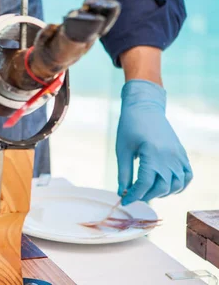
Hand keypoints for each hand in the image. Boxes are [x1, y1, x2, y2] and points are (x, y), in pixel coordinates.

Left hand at [116, 79, 192, 204]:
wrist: (145, 107)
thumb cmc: (130, 127)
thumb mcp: (122, 150)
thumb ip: (124, 173)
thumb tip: (123, 193)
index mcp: (152, 154)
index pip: (145, 184)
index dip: (135, 195)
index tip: (126, 201)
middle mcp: (169, 157)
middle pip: (162, 188)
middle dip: (147, 196)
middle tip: (134, 196)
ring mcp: (178, 155)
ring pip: (177, 185)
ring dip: (163, 193)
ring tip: (148, 191)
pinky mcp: (182, 153)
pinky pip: (187, 175)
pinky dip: (179, 185)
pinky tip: (166, 187)